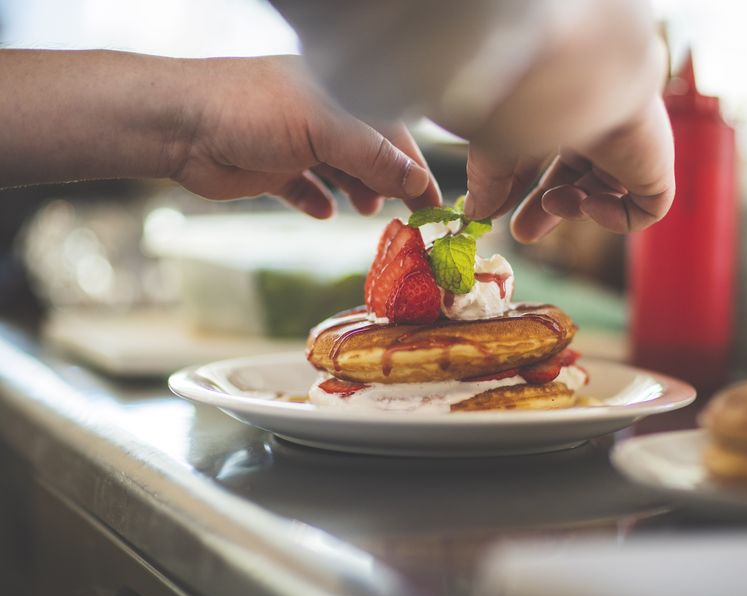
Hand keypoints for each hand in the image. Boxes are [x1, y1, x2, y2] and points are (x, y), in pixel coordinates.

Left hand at [172, 56, 440, 217]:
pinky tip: (324, 211)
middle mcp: (319, 116)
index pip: (393, 132)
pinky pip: (302, 187)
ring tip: (366, 212)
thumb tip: (418, 183)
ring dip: (357, 192)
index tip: (434, 203)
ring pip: (339, 171)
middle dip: (388, 183)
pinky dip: (316, 200)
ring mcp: (293, 142)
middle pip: (368, 153)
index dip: (415, 166)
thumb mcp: (324, 129)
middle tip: (405, 216)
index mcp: (338, 95)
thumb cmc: (251, 111)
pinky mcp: (268, 168)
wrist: (179, 126)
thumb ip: (374, 157)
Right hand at [463, 94, 673, 242]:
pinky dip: (618, 219)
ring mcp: (632, 142)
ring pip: (610, 191)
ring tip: (554, 201)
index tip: (497, 212)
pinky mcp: (656, 163)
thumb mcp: (494, 143)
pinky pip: (648, 207)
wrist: (576, 72)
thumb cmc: (530, 93)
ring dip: (573, 206)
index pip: (546, 152)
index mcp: (564, 105)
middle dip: (550, 207)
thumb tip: (474, 215)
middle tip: (523, 234)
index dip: (522, 185)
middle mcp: (601, 120)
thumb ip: (486, 181)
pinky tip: (591, 203)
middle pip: (580, 175)